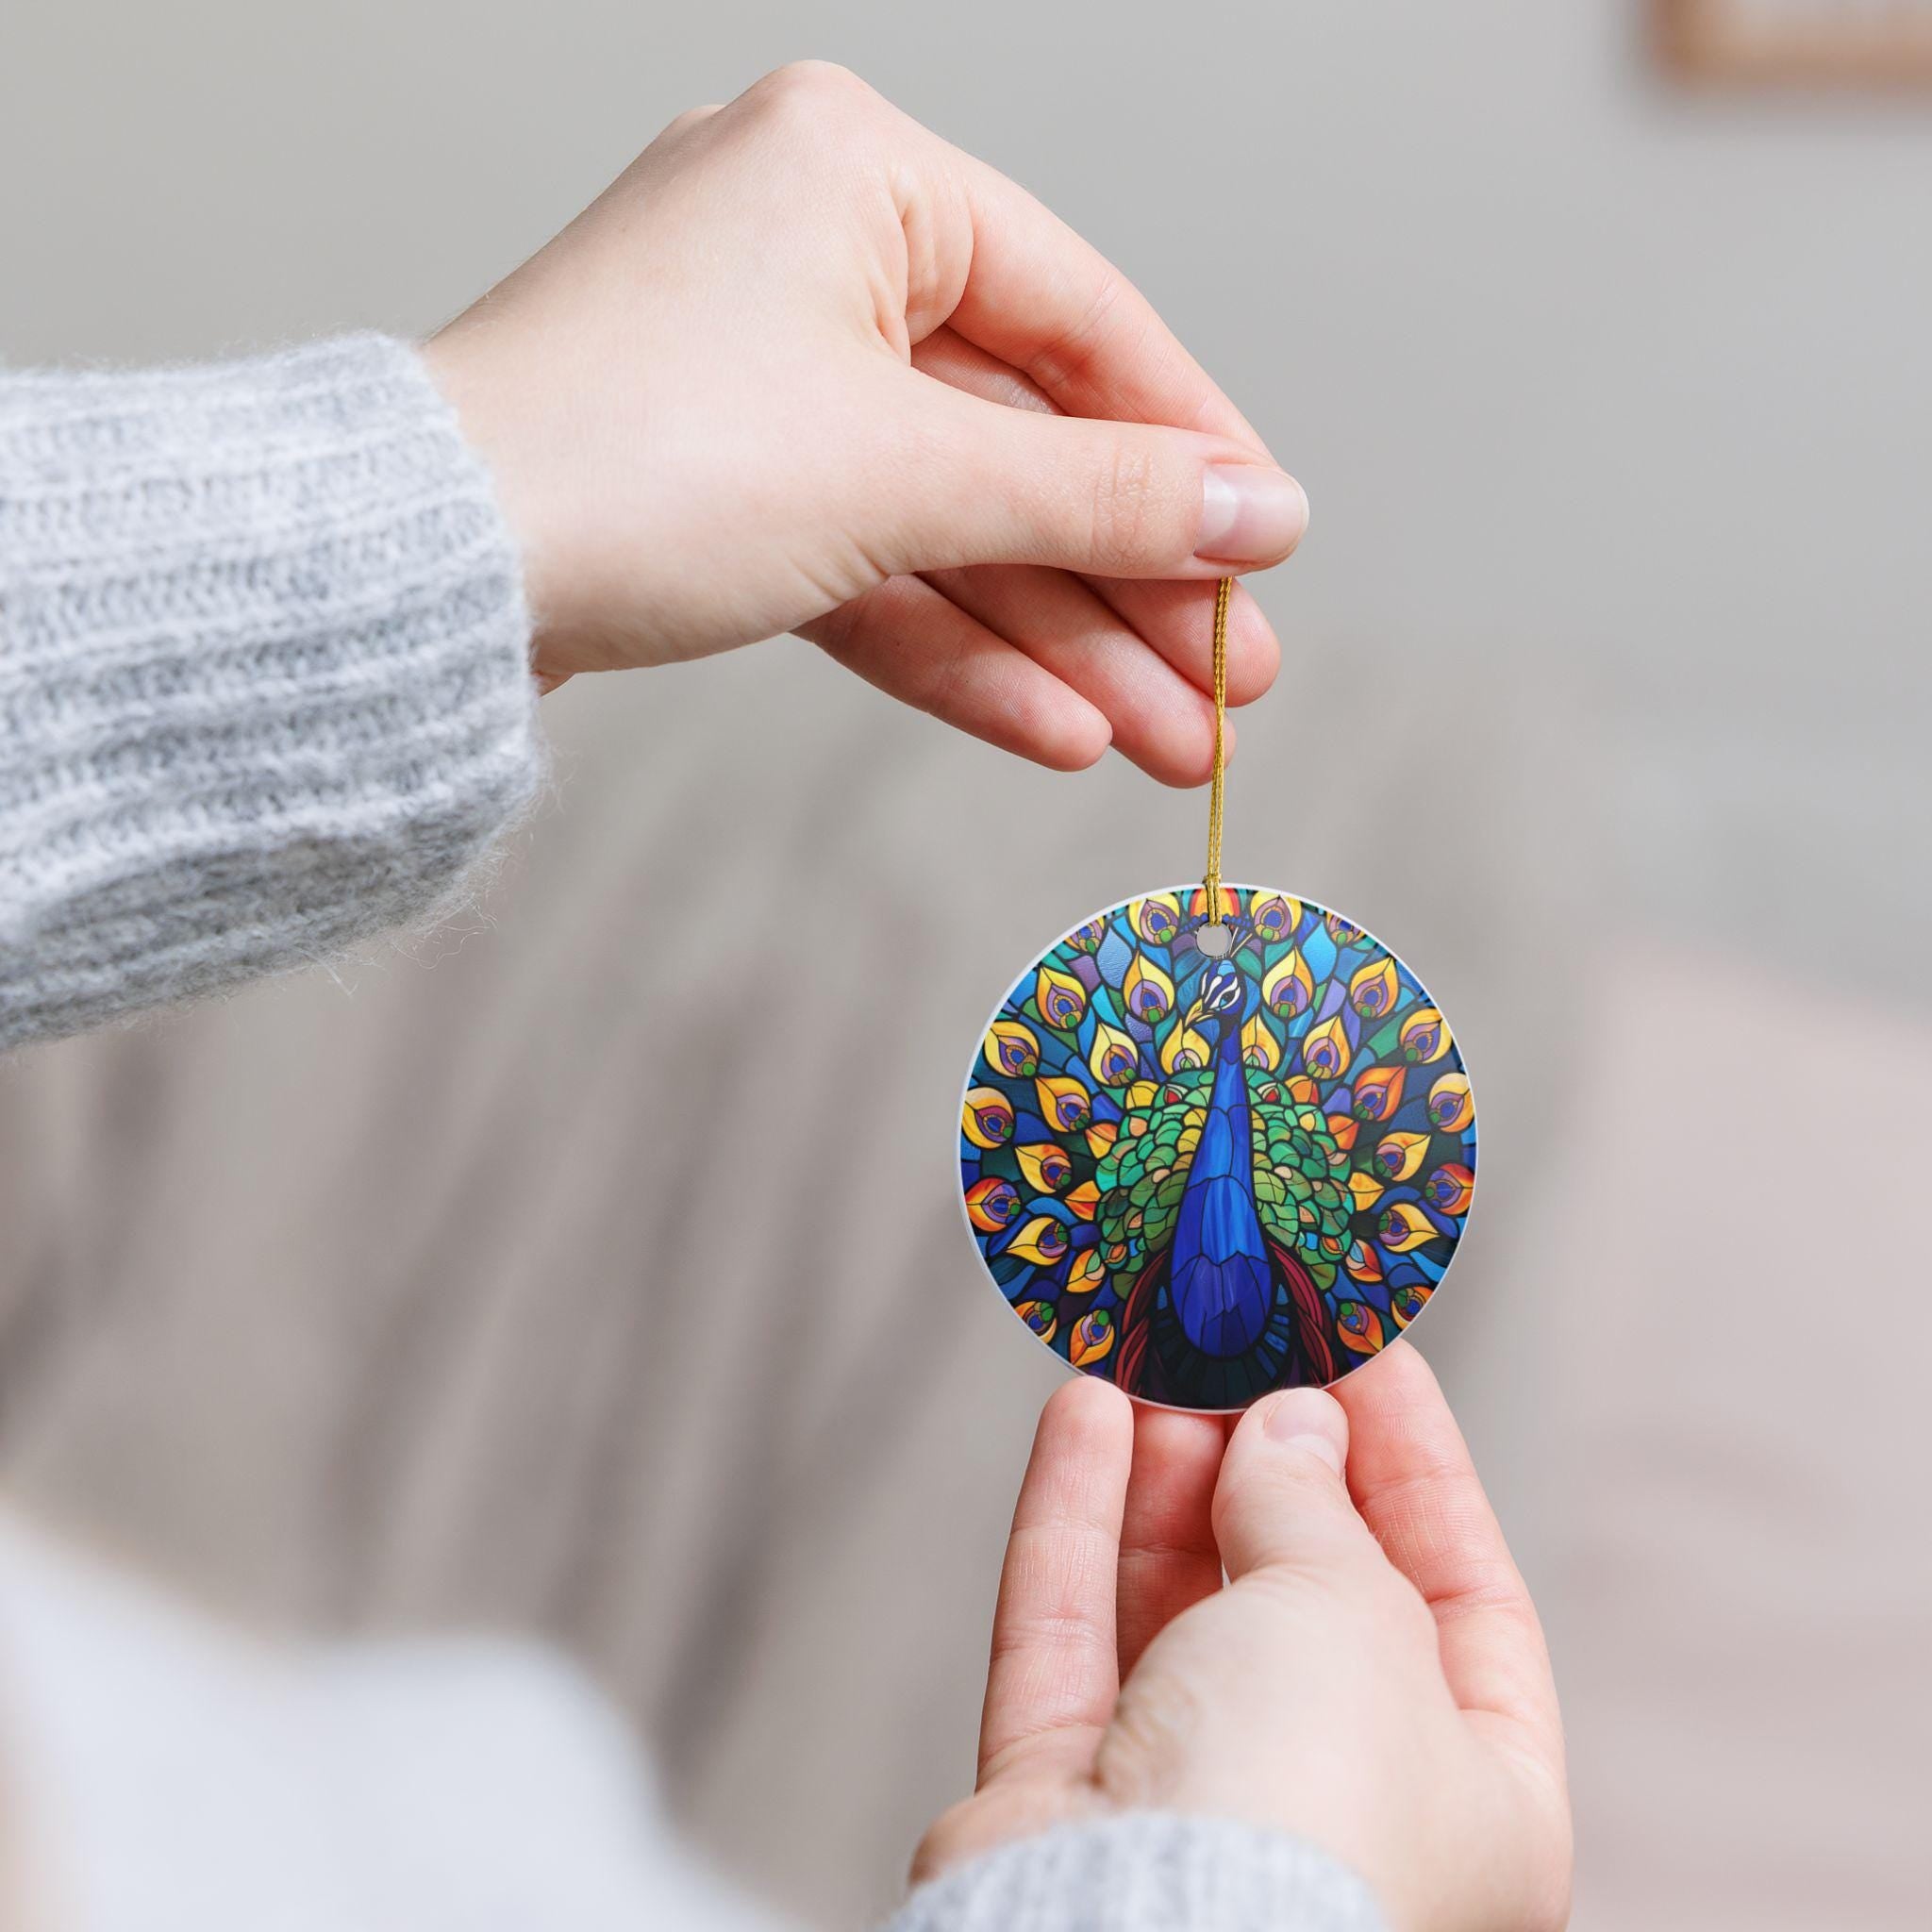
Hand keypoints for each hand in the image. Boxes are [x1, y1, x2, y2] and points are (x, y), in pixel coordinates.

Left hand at [426, 61, 1305, 781]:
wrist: (419, 581)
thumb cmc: (636, 460)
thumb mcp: (907, 474)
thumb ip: (1098, 496)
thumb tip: (1262, 513)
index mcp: (853, 173)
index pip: (1079, 317)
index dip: (1189, 447)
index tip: (1270, 550)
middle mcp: (806, 258)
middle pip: (1019, 442)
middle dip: (1128, 585)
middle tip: (1230, 689)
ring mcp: (756, 381)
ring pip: (950, 525)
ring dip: (1060, 643)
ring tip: (1170, 745)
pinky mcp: (718, 492)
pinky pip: (870, 568)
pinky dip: (956, 650)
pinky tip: (1058, 732)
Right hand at [916, 1342, 1571, 1931]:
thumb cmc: (1303, 1816)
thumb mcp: (1353, 1611)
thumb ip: (1315, 1505)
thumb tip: (1289, 1429)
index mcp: (1479, 1801)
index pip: (1464, 1593)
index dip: (1414, 1461)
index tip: (1363, 1349)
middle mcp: (1339, 1809)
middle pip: (1305, 1594)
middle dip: (1268, 1459)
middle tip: (1239, 1343)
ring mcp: (1193, 1811)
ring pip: (1178, 1608)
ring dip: (1165, 1476)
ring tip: (1156, 1361)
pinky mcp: (1065, 1802)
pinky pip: (1072, 1636)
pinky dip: (1076, 1523)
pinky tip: (1082, 1416)